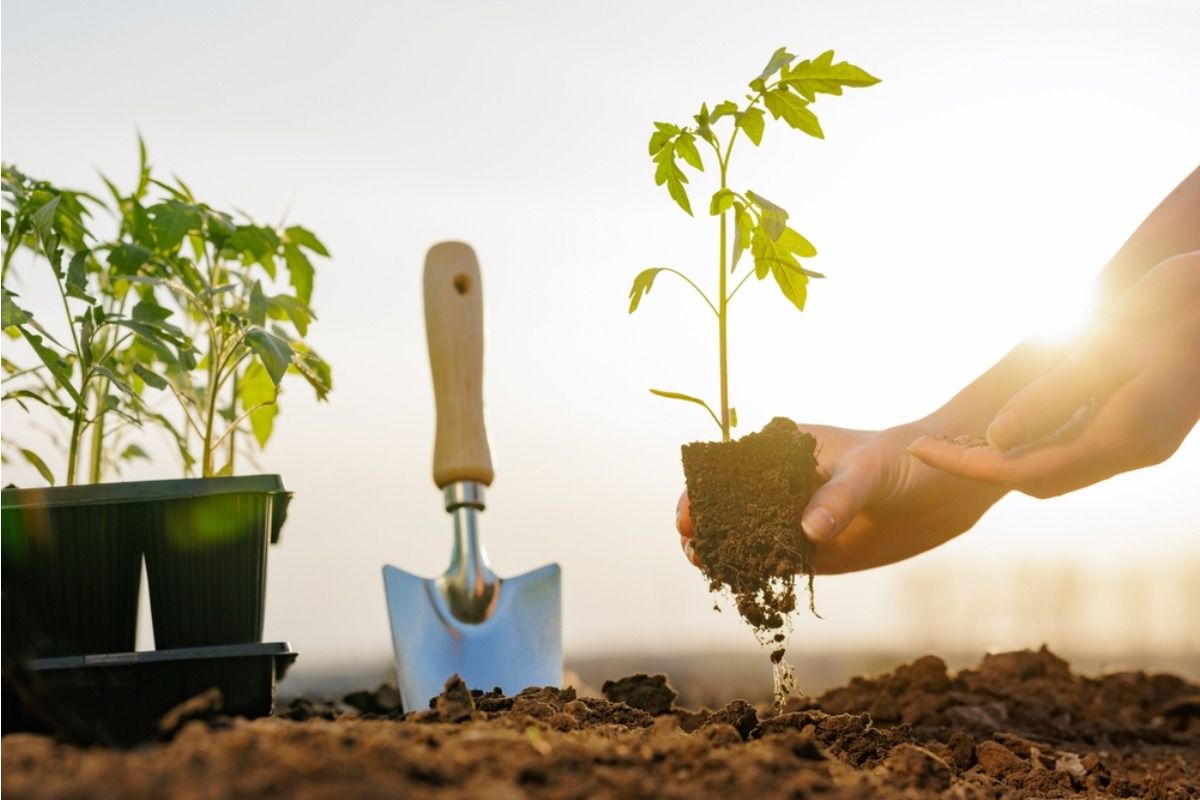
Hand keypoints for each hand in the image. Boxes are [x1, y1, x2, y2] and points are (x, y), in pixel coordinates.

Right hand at [676, 421, 1006, 573]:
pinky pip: (778, 564)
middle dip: (706, 524)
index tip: (690, 510)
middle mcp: (783, 487)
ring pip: (748, 539)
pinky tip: (742, 585)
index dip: (703, 489)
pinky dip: (758, 575)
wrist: (948, 488)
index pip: (730, 469)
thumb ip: (839, 499)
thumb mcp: (871, 472)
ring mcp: (797, 520)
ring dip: (726, 552)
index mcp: (784, 452)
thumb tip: (807, 532)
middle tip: (693, 543)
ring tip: (706, 564)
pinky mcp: (816, 552)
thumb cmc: (906, 461)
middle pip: (730, 507)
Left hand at [908, 252, 1199, 497]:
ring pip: (1064, 468)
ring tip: (963, 438)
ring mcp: (1147, 442)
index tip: (919, 450)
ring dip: (1013, 458)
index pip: (1024, 469)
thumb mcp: (1106, 346)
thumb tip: (996, 441)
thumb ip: (1052, 397)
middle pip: (1043, 478)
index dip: (966, 464)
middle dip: (985, 467)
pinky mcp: (1151, 427)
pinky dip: (1045, 441)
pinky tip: (1017, 422)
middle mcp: (1137, 450)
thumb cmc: (1177, 305)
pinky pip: (1085, 448)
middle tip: (935, 447)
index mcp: (1123, 436)